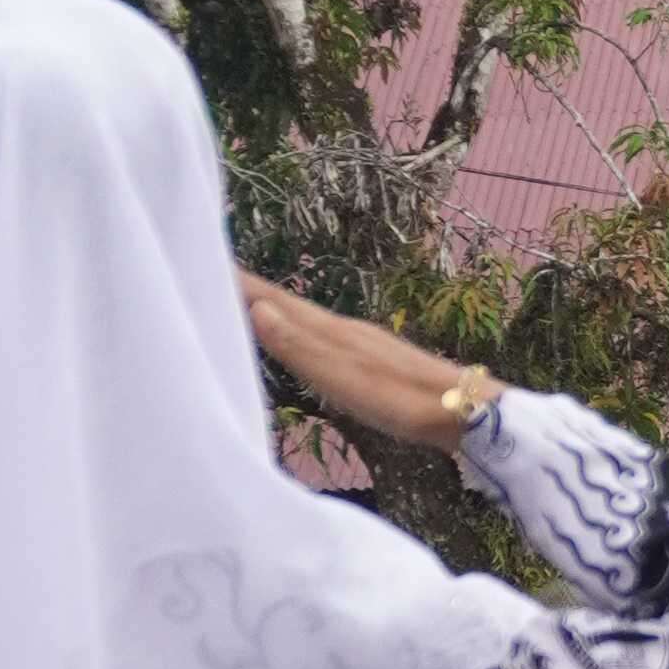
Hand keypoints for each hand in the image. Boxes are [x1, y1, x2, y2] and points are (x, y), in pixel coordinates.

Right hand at [237, 278, 499, 453]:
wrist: (466, 410)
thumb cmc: (403, 399)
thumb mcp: (346, 378)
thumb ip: (302, 348)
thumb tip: (258, 309)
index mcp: (332, 331)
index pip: (275, 301)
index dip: (241, 284)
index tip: (202, 258)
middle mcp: (343, 329)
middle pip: (287, 304)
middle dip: (251, 288)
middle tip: (213, 270)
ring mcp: (360, 342)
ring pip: (303, 318)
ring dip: (272, 306)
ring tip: (245, 299)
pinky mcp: (372, 359)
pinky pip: (320, 335)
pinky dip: (296, 328)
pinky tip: (300, 336)